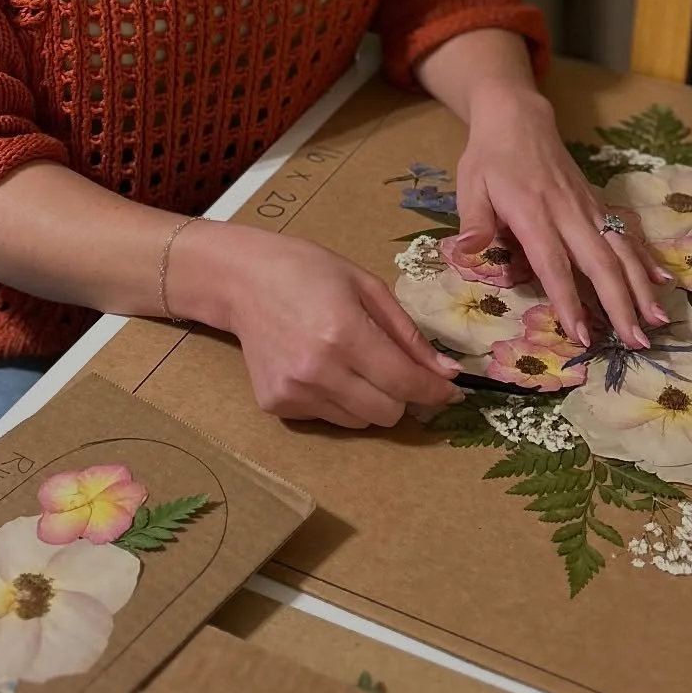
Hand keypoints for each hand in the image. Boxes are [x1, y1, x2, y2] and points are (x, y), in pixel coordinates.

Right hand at [182, 223, 463, 428]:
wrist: (241, 280)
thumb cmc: (307, 271)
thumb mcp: (365, 285)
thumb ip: (407, 333)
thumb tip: (447, 373)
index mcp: (344, 333)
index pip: (405, 383)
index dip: (435, 390)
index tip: (450, 389)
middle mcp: (318, 370)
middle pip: (387, 413)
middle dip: (401, 394)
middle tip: (392, 366)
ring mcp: (294, 392)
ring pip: (359, 421)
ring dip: (368, 399)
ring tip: (348, 361)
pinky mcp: (276, 404)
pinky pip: (327, 418)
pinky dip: (335, 399)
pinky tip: (317, 366)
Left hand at [453, 84, 671, 348]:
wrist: (518, 118)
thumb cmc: (490, 159)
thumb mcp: (470, 186)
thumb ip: (474, 223)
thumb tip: (464, 253)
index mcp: (533, 213)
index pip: (553, 264)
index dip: (568, 301)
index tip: (582, 336)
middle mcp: (568, 212)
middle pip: (600, 262)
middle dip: (620, 304)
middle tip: (636, 342)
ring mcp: (588, 207)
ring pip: (621, 249)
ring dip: (640, 286)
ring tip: (657, 320)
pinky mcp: (598, 203)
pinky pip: (626, 232)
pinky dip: (645, 257)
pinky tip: (661, 281)